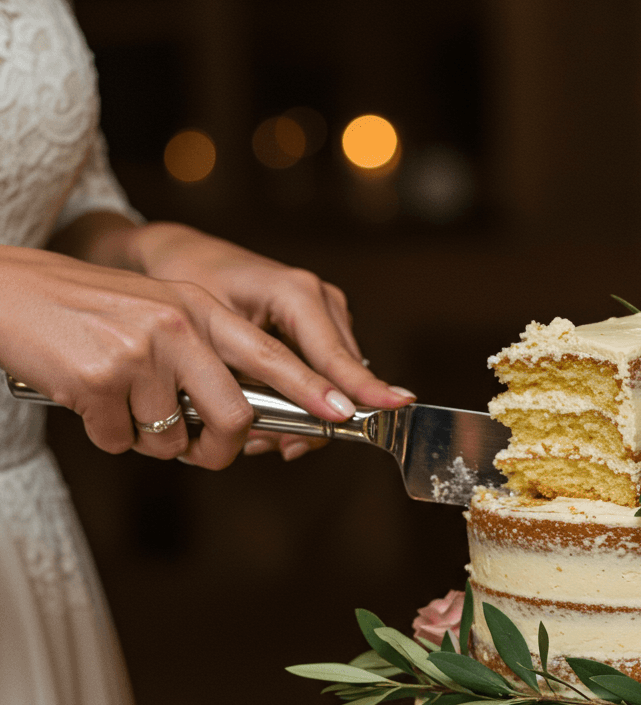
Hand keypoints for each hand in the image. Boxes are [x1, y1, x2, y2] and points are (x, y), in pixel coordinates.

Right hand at [0, 241, 409, 469]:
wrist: (13, 295)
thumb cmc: (91, 314)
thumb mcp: (159, 316)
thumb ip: (206, 357)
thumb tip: (243, 423)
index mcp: (200, 309)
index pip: (272, 356)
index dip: (315, 391)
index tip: (347, 416)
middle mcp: (178, 327)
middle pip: (234, 418)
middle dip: (220, 451)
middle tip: (201, 450)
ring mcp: (139, 353)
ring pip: (172, 439)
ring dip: (149, 439)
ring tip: (121, 400)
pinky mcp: (99, 380)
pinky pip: (122, 442)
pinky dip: (106, 434)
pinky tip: (87, 398)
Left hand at [118, 221, 413, 459]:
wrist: (185, 257)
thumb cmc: (192, 286)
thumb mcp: (213, 336)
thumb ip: (252, 380)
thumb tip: (280, 431)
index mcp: (296, 293)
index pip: (335, 355)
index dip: (360, 389)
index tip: (390, 408)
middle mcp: (321, 299)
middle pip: (343, 375)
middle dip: (317, 419)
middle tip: (278, 447)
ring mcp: (326, 311)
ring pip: (337, 380)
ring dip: (307, 414)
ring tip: (262, 434)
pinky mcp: (322, 325)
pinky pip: (326, 374)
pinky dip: (303, 399)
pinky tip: (267, 414)